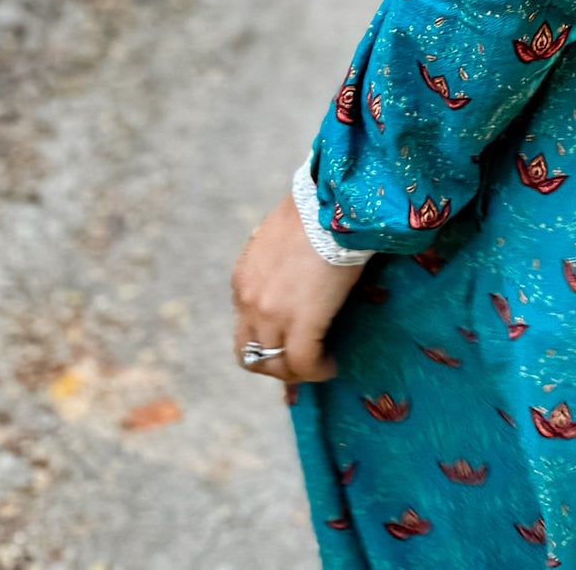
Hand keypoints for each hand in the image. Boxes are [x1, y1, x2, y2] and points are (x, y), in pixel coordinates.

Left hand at [231, 191, 364, 384]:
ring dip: (294, 370)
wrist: (332, 204)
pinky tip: (330, 365)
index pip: (245, 323)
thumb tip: (295, 273)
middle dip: (272, 363)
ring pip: (274, 365)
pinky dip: (317, 371)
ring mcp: (271, 315)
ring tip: (317, 364)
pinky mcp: (301, 324)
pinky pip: (304, 364)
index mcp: (242, 279)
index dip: (268, 335)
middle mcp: (248, 302)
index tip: (291, 334)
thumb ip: (276, 263)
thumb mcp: (279, 238)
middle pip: (249, 353)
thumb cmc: (315, 210)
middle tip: (299, 359)